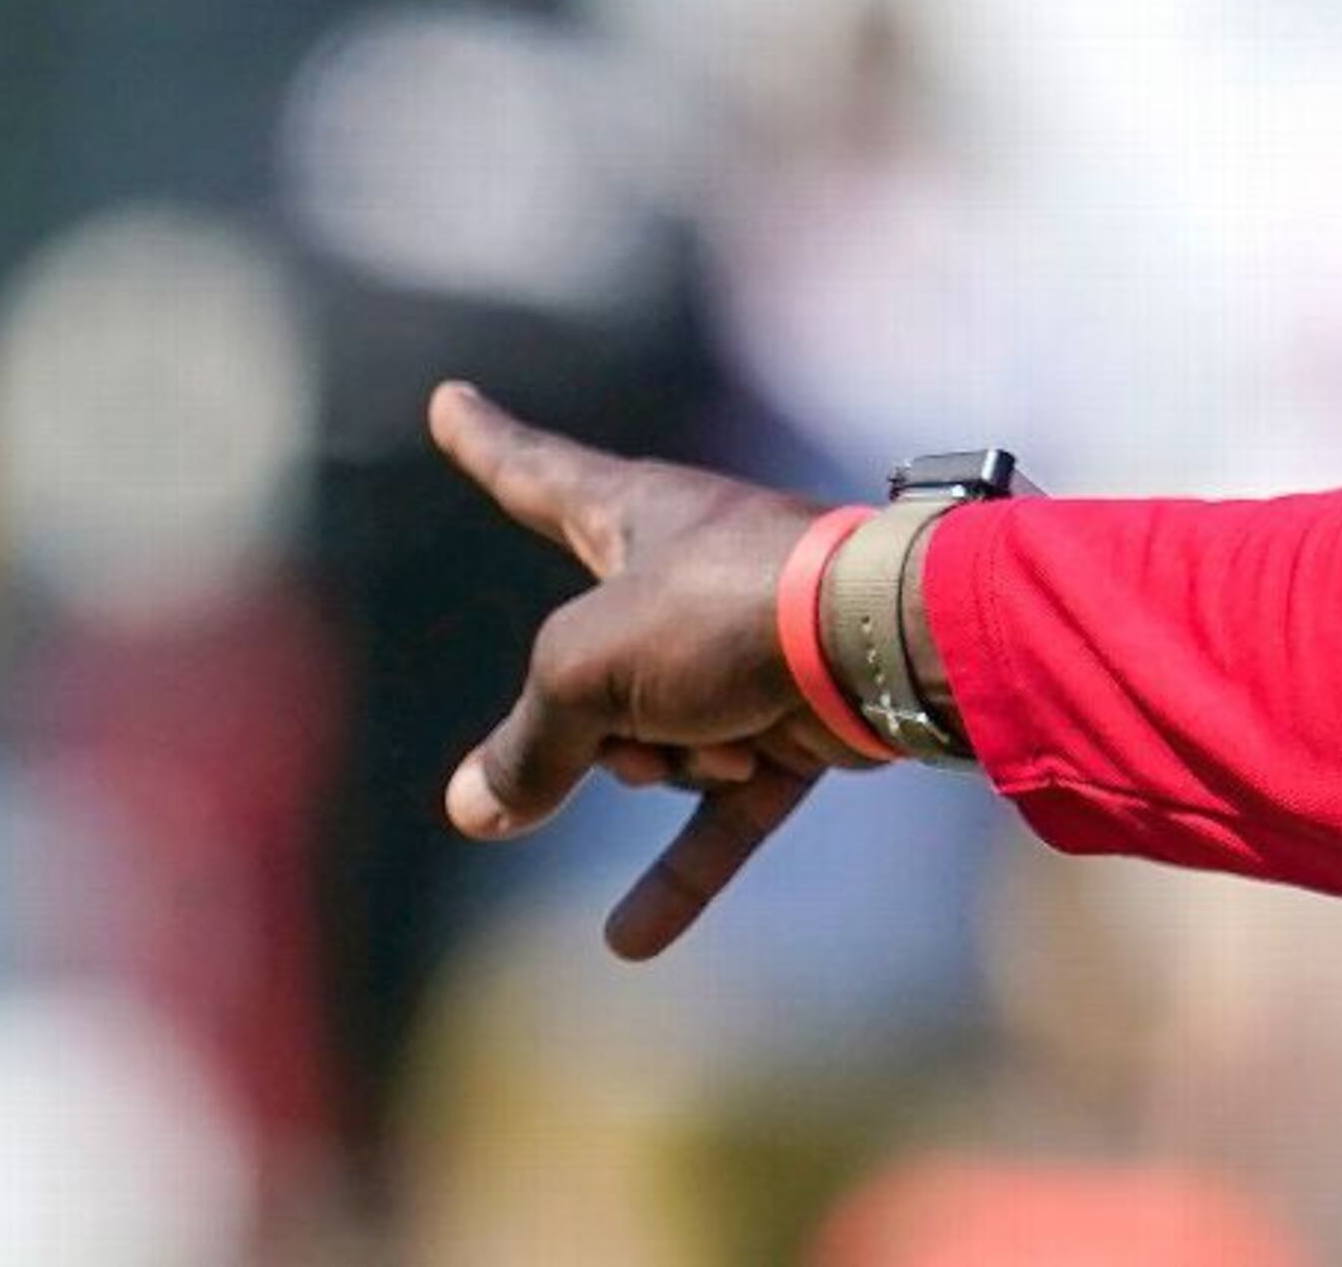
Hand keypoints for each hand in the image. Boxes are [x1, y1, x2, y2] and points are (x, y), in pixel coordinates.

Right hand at [428, 379, 880, 957]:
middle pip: (583, 672)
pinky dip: (684, 869)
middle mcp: (686, 574)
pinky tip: (627, 940)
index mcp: (635, 515)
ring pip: (652, 747)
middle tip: (658, 696)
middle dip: (600, 717)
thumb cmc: (730, 612)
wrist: (888, 644)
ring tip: (727, 729)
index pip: (534, 474)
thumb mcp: (585, 667)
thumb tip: (478, 810)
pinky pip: (723, 814)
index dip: (485, 442)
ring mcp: (744, 652)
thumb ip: (528, 743)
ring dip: (673, 762)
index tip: (453, 401)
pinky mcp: (797, 724)